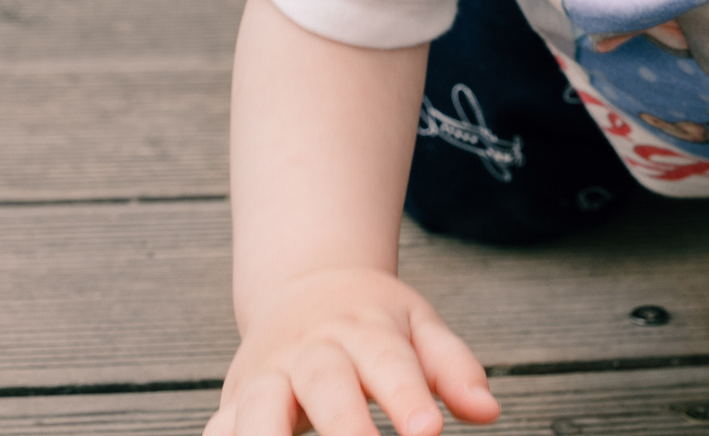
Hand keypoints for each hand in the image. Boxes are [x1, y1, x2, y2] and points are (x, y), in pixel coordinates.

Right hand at [205, 266, 497, 435]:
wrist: (304, 286)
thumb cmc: (372, 320)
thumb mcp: (418, 325)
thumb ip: (453, 367)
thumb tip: (488, 411)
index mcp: (362, 328)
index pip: (388, 362)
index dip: (407, 397)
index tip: (428, 432)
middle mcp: (311, 351)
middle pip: (324, 384)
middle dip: (344, 425)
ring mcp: (266, 377)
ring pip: (259, 408)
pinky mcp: (234, 402)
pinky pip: (220, 429)